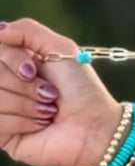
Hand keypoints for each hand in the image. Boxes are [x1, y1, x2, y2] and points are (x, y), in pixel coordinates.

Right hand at [0, 18, 124, 165]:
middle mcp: (7, 84)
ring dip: (25, 105)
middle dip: (23, 86)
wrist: (95, 128)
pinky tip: (40, 126)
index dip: (12, 60)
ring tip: (48, 111)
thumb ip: (28, 30)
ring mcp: (3, 109)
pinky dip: (21, 122)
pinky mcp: (2, 134)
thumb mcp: (61, 49)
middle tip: (49, 94)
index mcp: (18, 63)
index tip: (32, 71)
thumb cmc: (82, 90)